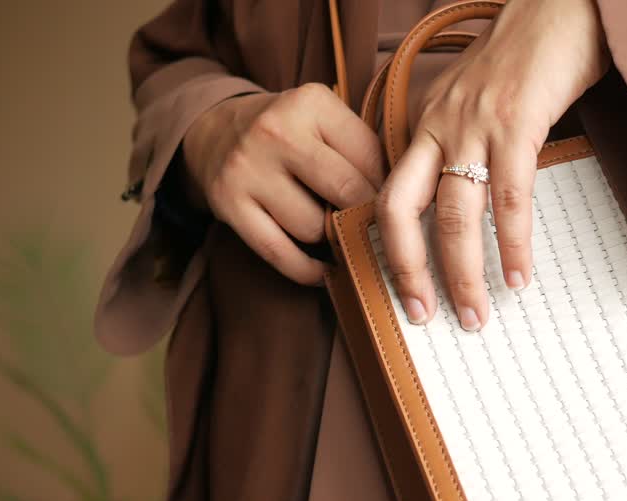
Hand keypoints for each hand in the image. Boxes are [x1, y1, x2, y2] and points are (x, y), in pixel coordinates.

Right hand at [181, 84, 384, 284]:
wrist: (215, 130)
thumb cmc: (288, 131)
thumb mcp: (324, 118)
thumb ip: (362, 148)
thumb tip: (411, 202)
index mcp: (311, 103)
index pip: (370, 157)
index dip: (389, 189)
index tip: (396, 207)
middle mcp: (277, 132)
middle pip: (346, 191)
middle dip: (365, 216)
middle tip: (374, 229)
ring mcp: (248, 168)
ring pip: (313, 227)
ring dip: (330, 239)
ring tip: (336, 234)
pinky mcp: (228, 203)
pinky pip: (280, 253)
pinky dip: (308, 270)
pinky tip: (324, 270)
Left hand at [376, 0, 608, 328]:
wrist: (562, 7)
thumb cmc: (526, 57)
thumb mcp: (475, 99)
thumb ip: (461, 143)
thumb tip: (465, 199)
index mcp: (424, 124)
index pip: (390, 196)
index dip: (390, 249)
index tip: (404, 290)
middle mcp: (438, 126)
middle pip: (403, 211)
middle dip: (410, 272)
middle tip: (424, 317)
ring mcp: (474, 125)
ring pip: (455, 216)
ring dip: (463, 274)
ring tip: (476, 315)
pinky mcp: (517, 124)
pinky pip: (509, 199)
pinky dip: (512, 245)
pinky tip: (518, 276)